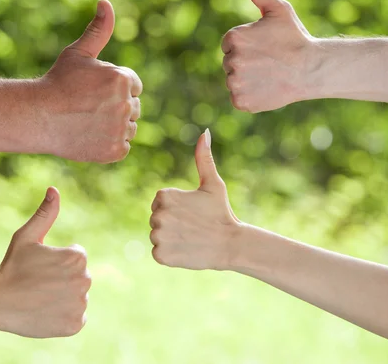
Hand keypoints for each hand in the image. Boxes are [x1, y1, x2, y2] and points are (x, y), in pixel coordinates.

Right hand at [0, 187, 90, 337]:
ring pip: (77, 298)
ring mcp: (80, 304)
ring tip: (41, 298)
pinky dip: (64, 316)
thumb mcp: (27, 237)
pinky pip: (76, 318)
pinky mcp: (75, 325)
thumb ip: (45, 214)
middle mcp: (84, 280)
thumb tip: (54, 190)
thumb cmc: (12, 267)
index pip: (77, 258)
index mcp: (77, 258)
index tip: (41, 268)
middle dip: (63, 279)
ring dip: (64, 298)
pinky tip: (45, 312)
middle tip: (39, 284)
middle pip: (79, 278)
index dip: (58, 262)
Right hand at [38, 0, 142, 162]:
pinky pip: (123, 147)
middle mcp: (126, 104)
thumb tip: (106, 3)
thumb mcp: (78, 53)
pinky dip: (109, 145)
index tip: (93, 92)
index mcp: (122, 78)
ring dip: (114, 127)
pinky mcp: (115, 151)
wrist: (37, 117)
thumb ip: (99, 30)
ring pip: (130, 128)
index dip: (113, 89)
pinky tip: (90, 137)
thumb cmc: (57, 83)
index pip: (133, 85)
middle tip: (87, 108)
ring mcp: (121, 129)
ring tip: (88, 122)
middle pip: (133, 107)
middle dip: (115, 107)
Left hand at [149, 129, 241, 269]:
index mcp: (164, 196)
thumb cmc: (221, 212)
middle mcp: (157, 215)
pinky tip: (186, 250)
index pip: (160, 202)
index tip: (191, 213)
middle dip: (172, 223)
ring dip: (170, 238)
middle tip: (192, 226)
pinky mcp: (160, 255)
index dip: (176, 208)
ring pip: (157, 236)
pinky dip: (170, 254)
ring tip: (190, 238)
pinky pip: (158, 252)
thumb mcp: (212, 184)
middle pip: (156, 219)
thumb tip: (204, 133)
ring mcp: (158, 236)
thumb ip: (203, 158)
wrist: (231, 244)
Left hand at [221, 0, 314, 111]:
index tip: (264, 47)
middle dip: (245, 62)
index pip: (230, 45)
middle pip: (230, 63)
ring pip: (234, 80)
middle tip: (269, 62)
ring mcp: (235, 83)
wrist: (312, 70)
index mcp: (234, 38)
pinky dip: (249, 96)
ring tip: (268, 75)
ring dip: (246, 79)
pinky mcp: (241, 102)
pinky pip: (238, 98)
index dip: (247, 46)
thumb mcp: (278, 10)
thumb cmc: (294, 38)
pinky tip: (265, 88)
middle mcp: (231, 61)